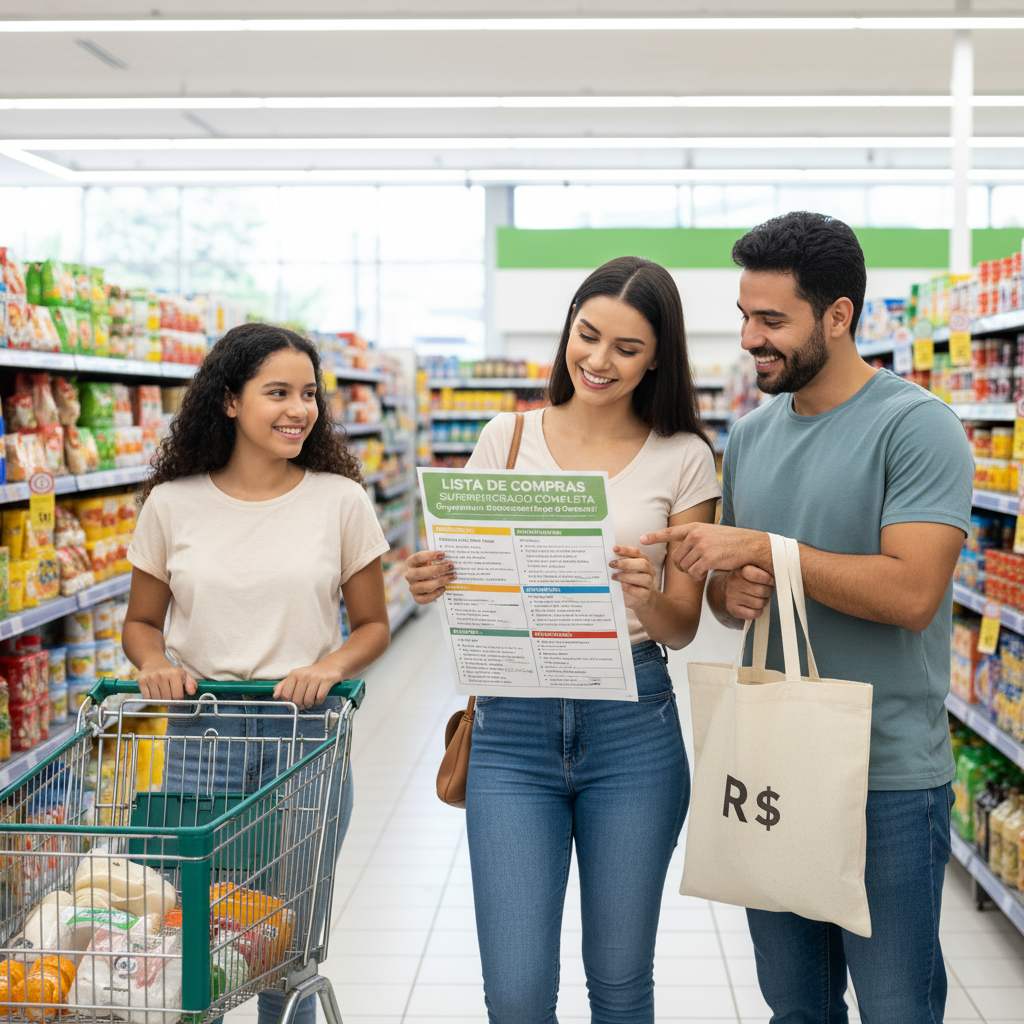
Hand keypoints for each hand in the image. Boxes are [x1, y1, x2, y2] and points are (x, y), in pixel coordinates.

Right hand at [137, 661, 196, 700]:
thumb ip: (192, 683)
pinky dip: (151, 700)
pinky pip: (146, 698)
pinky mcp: (141, 681)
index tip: (177, 699)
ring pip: (156, 700)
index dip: (178, 700)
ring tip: (162, 694)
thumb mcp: (184, 675)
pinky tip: (154, 694)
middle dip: (169, 701)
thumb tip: (192, 692)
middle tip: (169, 697)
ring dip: (160, 701)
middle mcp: (162, 675)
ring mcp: (150, 678)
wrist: (154, 663)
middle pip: (166, 699)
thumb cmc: (170, 672)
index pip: (177, 696)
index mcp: (174, 674)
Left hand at [274, 658, 342, 707]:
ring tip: (311, 700)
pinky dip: (319, 702)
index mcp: (294, 674)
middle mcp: (304, 675)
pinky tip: (319, 697)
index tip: (293, 702)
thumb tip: (275, 696)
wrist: (331, 666)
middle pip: (296, 700)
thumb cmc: (312, 674)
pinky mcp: (327, 681)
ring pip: (308, 701)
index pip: (285, 695)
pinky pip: (319, 698)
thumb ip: (283, 686)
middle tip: (304, 703)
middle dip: (300, 705)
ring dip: (309, 704)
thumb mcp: (296, 677)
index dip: (289, 702)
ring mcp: (315, 678)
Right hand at [405, 549, 455, 604]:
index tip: (443, 554)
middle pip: (420, 573)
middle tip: (451, 566)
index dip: (430, 555)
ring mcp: (412, 587)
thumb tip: (451, 554)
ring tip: (452, 577)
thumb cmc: (432, 566)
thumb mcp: (433, 559)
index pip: (418, 557)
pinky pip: (425, 599)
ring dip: (440, 581)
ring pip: (424, 586)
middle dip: (438, 569)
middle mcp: (409, 575)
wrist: (429, 579)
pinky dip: (436, 594)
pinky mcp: (417, 597)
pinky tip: (444, 588)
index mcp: (411, 562)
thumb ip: (438, 556)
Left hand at [610, 545, 656, 611]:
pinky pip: (641, 592)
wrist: (639, 599)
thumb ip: (619, 565)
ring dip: (627, 576)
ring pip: (644, 578)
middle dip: (626, 563)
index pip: (636, 553)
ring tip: (614, 577)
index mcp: (642, 561)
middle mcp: (649, 571)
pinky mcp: (647, 595)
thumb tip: (606, 560)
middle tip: (612, 564)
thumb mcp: (624, 572)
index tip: (614, 549)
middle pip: (643, 564)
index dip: (626, 550)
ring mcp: (649, 584)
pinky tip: (622, 586)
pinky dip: (631, 588)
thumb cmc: (630, 582)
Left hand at [641, 523, 770, 579]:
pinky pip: (693, 574)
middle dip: (682, 567)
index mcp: (695, 528)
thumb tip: (681, 552)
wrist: (752, 545)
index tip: (641, 539)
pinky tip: (706, 573)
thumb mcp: (712, 534)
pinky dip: (698, 577)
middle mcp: (696, 535)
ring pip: (684, 567)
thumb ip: (696, 539)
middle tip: (694, 569)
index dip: (654, 536)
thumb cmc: (732, 542)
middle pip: (676, 558)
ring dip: (692, 573)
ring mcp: (702, 546)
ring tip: (703, 569)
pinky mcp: (708, 559)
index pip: (670, 532)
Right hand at [723, 565, 775, 620]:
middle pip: (762, 591)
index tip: (771, 581)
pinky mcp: (732, 608)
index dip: (768, 579)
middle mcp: (733, 582)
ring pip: (759, 603)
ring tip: (759, 597)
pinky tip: (754, 606)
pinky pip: (753, 614)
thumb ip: (766, 569)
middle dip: (768, 592)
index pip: (756, 575)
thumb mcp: (756, 569)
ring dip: (763, 602)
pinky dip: (758, 612)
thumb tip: (778, 574)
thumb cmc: (751, 579)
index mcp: (740, 570)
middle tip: (766, 590)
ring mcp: (731, 596)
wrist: (733, 590)